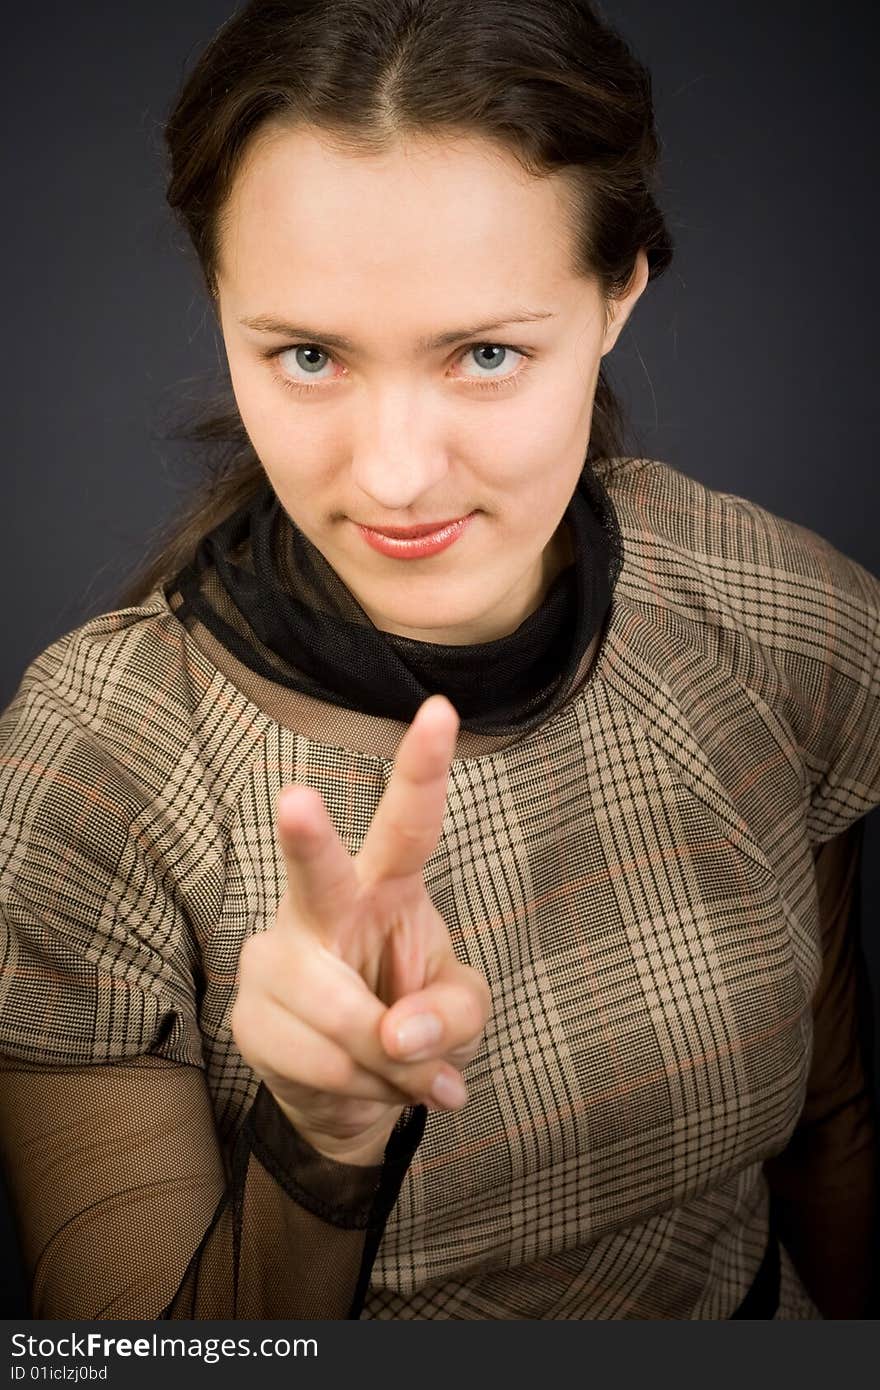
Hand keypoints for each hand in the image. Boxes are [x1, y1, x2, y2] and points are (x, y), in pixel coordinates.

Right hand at [231, 694, 491, 1165]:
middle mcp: (323, 906)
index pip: (408, 823)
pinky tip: (359, 1083)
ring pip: (344, 1016)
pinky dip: (358, 1090)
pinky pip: (319, 1063)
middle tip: (295, 801)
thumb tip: (396, 1033)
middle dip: (306, 838)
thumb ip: (452, 1015)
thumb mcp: (463, 1016)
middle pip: (318, 871)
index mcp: (385, 885)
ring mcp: (277, 957)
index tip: (441, 710)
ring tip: (397, 1068)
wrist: (351, 1091)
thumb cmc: (412, 1023)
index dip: (423, 767)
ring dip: (389, 1065)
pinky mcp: (249, 1015)